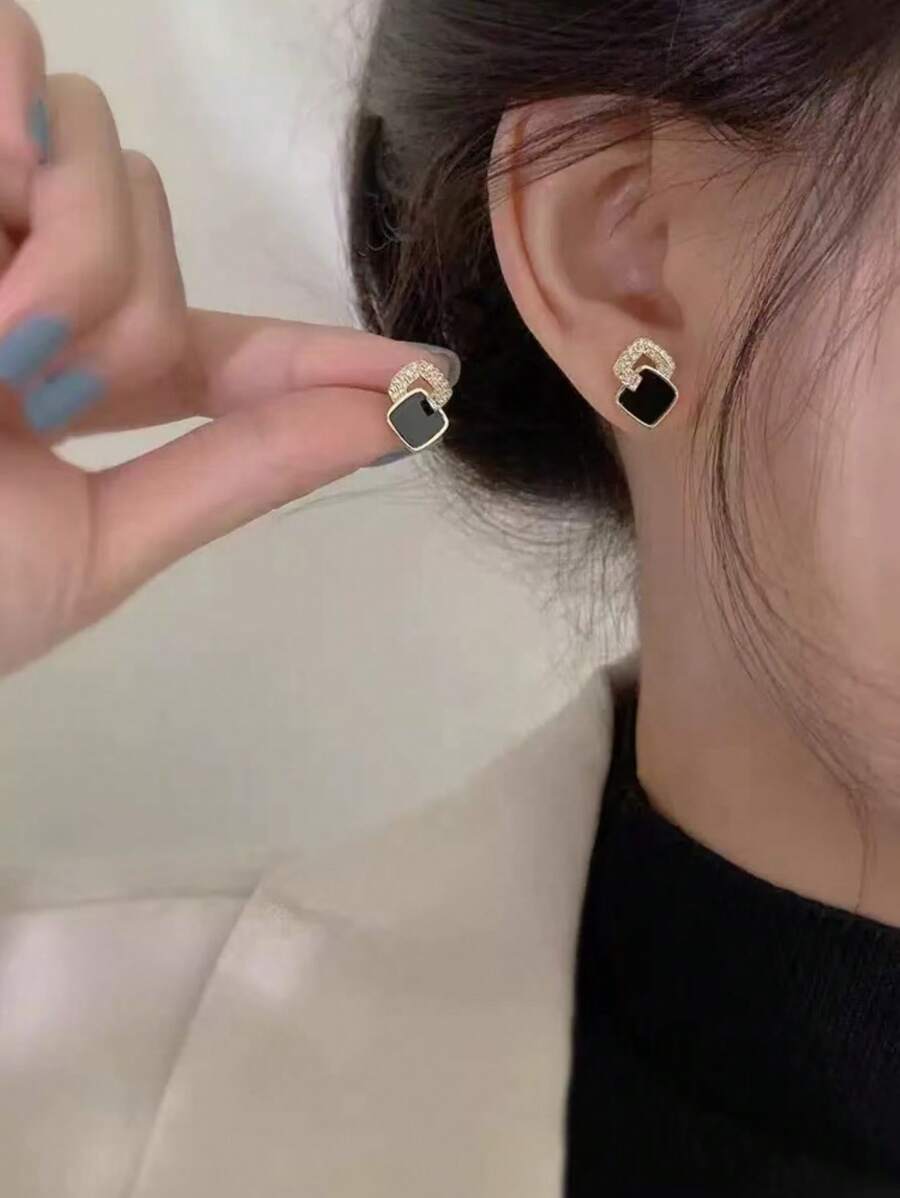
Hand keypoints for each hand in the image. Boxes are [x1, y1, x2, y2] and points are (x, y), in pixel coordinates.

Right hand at [0, 1, 454, 676]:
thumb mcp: (93, 547)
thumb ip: (236, 474)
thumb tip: (391, 421)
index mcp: (62, 383)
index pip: (219, 351)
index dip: (319, 362)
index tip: (422, 378)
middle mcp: (8, 279)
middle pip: (154, 223)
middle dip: (128, 309)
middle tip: (30, 390)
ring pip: (99, 149)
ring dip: (81, 255)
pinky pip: (10, 71)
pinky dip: (30, 173)